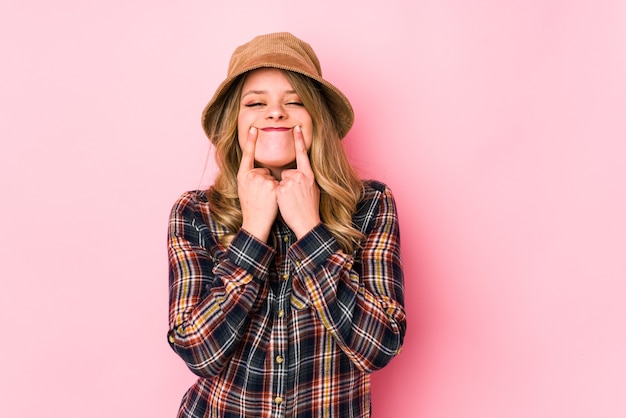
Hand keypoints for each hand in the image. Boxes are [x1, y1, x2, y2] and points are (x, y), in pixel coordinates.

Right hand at [237, 127, 278, 241]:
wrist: (255, 222)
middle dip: (266, 180)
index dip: (250, 141)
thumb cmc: (251, 207)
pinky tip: (272, 200)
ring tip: (266, 199)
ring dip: (273, 186)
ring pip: (272, 176)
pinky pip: (279, 182)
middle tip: (260, 195)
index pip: (247, 155)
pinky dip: (279, 190)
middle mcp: (251, 176)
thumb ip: (250, 177)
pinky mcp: (272, 186)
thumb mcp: (244, 189)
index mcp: (243, 175)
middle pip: (264, 169)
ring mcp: (262, 180)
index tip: (254, 128)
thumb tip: (259, 169)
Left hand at [277, 125, 320, 238]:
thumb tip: (300, 173)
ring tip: (290, 201)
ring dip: (282, 190)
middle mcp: (300, 176)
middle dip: (287, 182)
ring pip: (280, 180)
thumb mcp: (313, 190)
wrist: (307, 223)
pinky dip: (277, 195)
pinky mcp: (282, 189)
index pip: (303, 154)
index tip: (296, 127)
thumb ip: (305, 179)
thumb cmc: (309, 209)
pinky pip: (275, 188)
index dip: (299, 140)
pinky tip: (285, 203)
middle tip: (294, 197)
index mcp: (309, 175)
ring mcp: (291, 182)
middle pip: (287, 172)